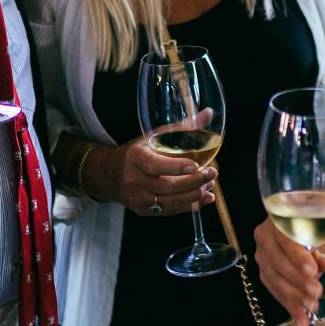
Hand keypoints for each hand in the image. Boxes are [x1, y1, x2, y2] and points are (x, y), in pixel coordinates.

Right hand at [93, 137, 216, 215]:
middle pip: (168, 186)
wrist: (112, 175)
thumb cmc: (137, 152)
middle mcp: (135, 181)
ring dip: (195, 194)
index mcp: (135, 158)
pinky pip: (171, 210)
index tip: (195, 165)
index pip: (156, 165)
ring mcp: (139, 199)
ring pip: (172, 202)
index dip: (175, 167)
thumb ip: (181, 127)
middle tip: (213, 173)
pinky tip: (206, 197)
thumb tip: (208, 114)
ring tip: (211, 184)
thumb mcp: (153, 136)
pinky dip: (190, 205)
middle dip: (194, 182)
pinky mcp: (145, 211)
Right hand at [254, 217, 324, 325]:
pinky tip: (302, 318)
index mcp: (276, 221)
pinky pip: (276, 292)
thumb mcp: (322, 233)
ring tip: (312, 307)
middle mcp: (264, 237)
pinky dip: (290, 306)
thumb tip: (321, 262)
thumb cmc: (314, 228)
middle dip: (298, 280)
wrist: (305, 232)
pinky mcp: (265, 274)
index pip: (284, 239)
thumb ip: (320, 246)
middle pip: (277, 262)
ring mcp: (262, 257)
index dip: (297, 256)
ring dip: (295, 297)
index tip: (312, 270)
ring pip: (275, 280)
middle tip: (316, 292)